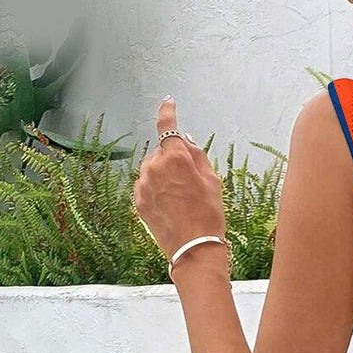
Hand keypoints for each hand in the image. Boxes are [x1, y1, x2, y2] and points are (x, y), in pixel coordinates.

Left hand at [132, 96, 226, 262]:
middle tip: (191, 183)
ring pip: (153, 170)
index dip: (168, 112)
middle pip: (162, 152)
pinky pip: (147, 186)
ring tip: (182, 200)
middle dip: (174, 160)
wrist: (194, 249)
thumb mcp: (213, 182)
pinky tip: (171, 207)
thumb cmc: (208, 217)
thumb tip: (185, 141)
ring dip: (165, 176)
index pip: (167, 126)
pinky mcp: (138, 200)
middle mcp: (155, 166)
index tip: (168, 103)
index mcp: (176, 158)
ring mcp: (143, 184)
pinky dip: (157, 191)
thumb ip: (198, 155)